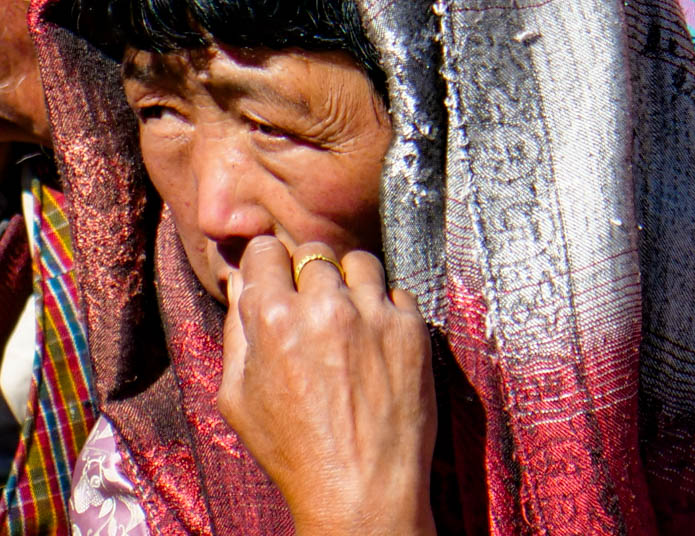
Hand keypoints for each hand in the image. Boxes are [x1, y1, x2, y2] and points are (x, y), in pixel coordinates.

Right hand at [218, 236, 436, 535]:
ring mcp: (372, 313)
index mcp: (272, 320)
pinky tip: (377, 344)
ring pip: (360, 261)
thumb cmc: (295, 452)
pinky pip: (397, 292)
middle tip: (314, 311)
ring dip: (352, 283)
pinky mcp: (411, 327)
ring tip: (349, 320)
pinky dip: (386, 309)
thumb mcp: (239, 397)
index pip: (267, 249)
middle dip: (310, 276)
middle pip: (314, 253)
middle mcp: (324, 307)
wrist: (362, 490)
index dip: (270, 265)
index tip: (278, 280)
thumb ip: (237, 330)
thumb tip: (242, 278)